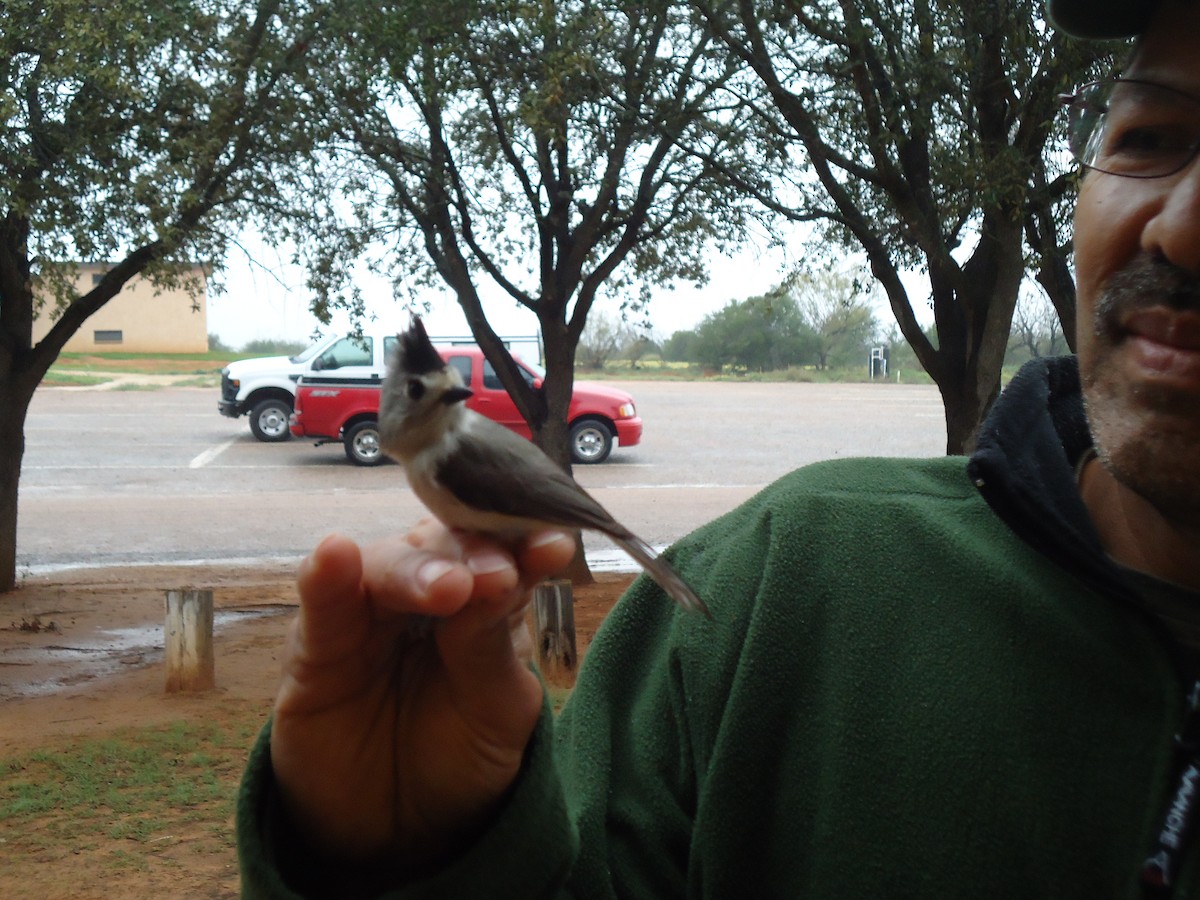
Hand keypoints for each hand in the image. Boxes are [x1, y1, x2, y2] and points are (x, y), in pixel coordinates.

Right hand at [268, 521, 574, 868]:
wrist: (400, 832)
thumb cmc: (459, 755)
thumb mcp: (494, 707)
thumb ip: (492, 642)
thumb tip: (504, 575)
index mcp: (483, 597)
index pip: (502, 552)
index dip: (523, 542)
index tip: (552, 546)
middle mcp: (425, 589)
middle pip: (443, 548)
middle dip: (469, 555)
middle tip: (497, 575)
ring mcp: (369, 614)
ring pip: (386, 566)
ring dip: (415, 568)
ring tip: (447, 584)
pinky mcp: (315, 647)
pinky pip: (321, 605)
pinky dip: (326, 576)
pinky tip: (334, 552)